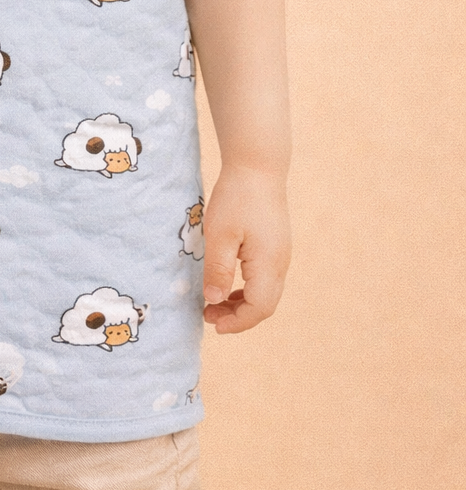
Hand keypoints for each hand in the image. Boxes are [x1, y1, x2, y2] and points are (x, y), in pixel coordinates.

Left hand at [201, 163, 290, 333]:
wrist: (258, 165)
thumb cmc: (237, 198)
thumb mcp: (220, 235)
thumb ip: (218, 270)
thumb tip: (214, 301)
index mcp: (269, 264)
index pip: (259, 308)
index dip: (238, 323)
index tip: (213, 324)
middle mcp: (280, 263)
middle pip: (265, 304)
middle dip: (238, 316)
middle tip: (208, 315)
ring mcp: (281, 254)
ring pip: (266, 292)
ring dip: (242, 303)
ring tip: (215, 302)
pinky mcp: (276, 245)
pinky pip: (265, 278)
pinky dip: (247, 288)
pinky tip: (229, 284)